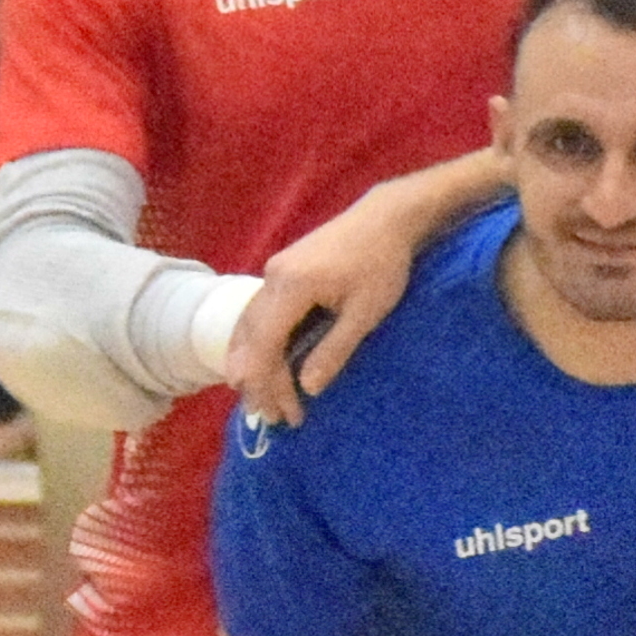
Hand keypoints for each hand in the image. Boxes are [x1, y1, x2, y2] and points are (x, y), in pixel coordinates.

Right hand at [235, 172, 469, 422]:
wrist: (386, 218)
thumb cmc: (383, 265)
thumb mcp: (365, 313)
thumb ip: (334, 350)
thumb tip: (307, 388)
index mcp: (291, 287)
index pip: (267, 345)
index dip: (270, 383)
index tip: (283, 414)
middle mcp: (272, 278)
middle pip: (253, 339)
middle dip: (258, 381)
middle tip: (269, 418)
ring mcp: (273, 271)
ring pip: (250, 326)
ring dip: (253, 363)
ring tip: (256, 398)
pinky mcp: (281, 270)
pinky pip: (258, 313)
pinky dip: (256, 342)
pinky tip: (255, 362)